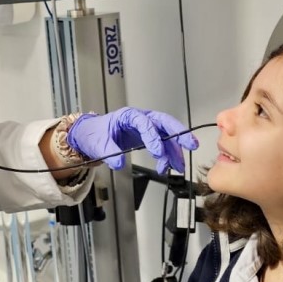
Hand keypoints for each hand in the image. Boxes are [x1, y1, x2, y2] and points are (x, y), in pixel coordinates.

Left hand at [66, 107, 198, 174]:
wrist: (92, 135)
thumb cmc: (95, 134)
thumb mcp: (98, 143)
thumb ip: (110, 152)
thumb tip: (120, 163)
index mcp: (128, 115)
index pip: (144, 122)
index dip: (153, 136)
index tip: (157, 151)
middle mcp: (141, 119)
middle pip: (164, 123)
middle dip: (178, 133)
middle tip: (190, 144)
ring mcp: (147, 128)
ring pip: (166, 136)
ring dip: (174, 151)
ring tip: (178, 166)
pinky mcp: (149, 137)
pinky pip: (163, 145)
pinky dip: (167, 156)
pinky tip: (168, 166)